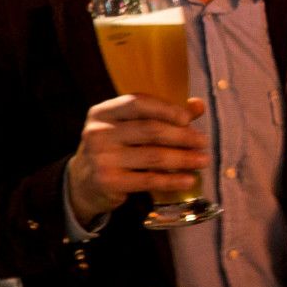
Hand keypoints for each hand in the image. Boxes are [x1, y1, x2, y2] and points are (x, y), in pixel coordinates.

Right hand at [64, 94, 210, 223]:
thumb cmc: (114, 149)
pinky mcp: (109, 182)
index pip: (137, 103)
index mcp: (103, 112)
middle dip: (182, 136)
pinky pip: (149, 180)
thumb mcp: (129, 127)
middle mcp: (99, 132)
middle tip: (203, 142)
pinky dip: (172, 180)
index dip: (166, 109)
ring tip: (203, 160)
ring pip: (153, 156)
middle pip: (150, 130)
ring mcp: (102, 158)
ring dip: (183, 158)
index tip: (188, 118)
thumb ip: (161, 115)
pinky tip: (189, 179)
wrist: (83, 183)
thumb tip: (198, 105)